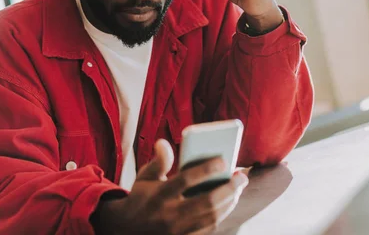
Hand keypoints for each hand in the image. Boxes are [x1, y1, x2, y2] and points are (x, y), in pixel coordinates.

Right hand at [94, 139, 248, 234]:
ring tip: (238, 189)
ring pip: (211, 217)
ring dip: (229, 202)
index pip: (186, 180)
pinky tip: (227, 203)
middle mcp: (169, 215)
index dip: (206, 169)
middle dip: (228, 189)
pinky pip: (208, 229)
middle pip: (206, 202)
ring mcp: (177, 231)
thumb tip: (164, 142)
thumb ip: (159, 161)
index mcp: (159, 195)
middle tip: (241, 177)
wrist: (126, 229)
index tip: (223, 160)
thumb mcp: (144, 177)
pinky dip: (221, 216)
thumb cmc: (140, 197)